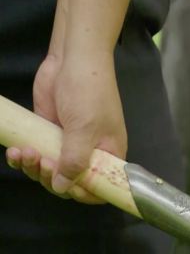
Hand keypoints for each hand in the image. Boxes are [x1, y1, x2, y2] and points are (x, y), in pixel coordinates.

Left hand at [6, 52, 126, 202]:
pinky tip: (16, 151)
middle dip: (49, 177)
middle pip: (68, 182)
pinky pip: (35, 154)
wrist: (72, 60)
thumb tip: (61, 187)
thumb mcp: (85, 129)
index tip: (66, 187)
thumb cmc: (90, 92)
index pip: (100, 187)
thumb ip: (75, 161)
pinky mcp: (47, 133)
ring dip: (32, 168)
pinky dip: (23, 158)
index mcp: (109, 154)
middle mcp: (89, 152)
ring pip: (48, 171)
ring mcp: (67, 143)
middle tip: (41, 162)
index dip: (84, 193)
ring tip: (24, 152)